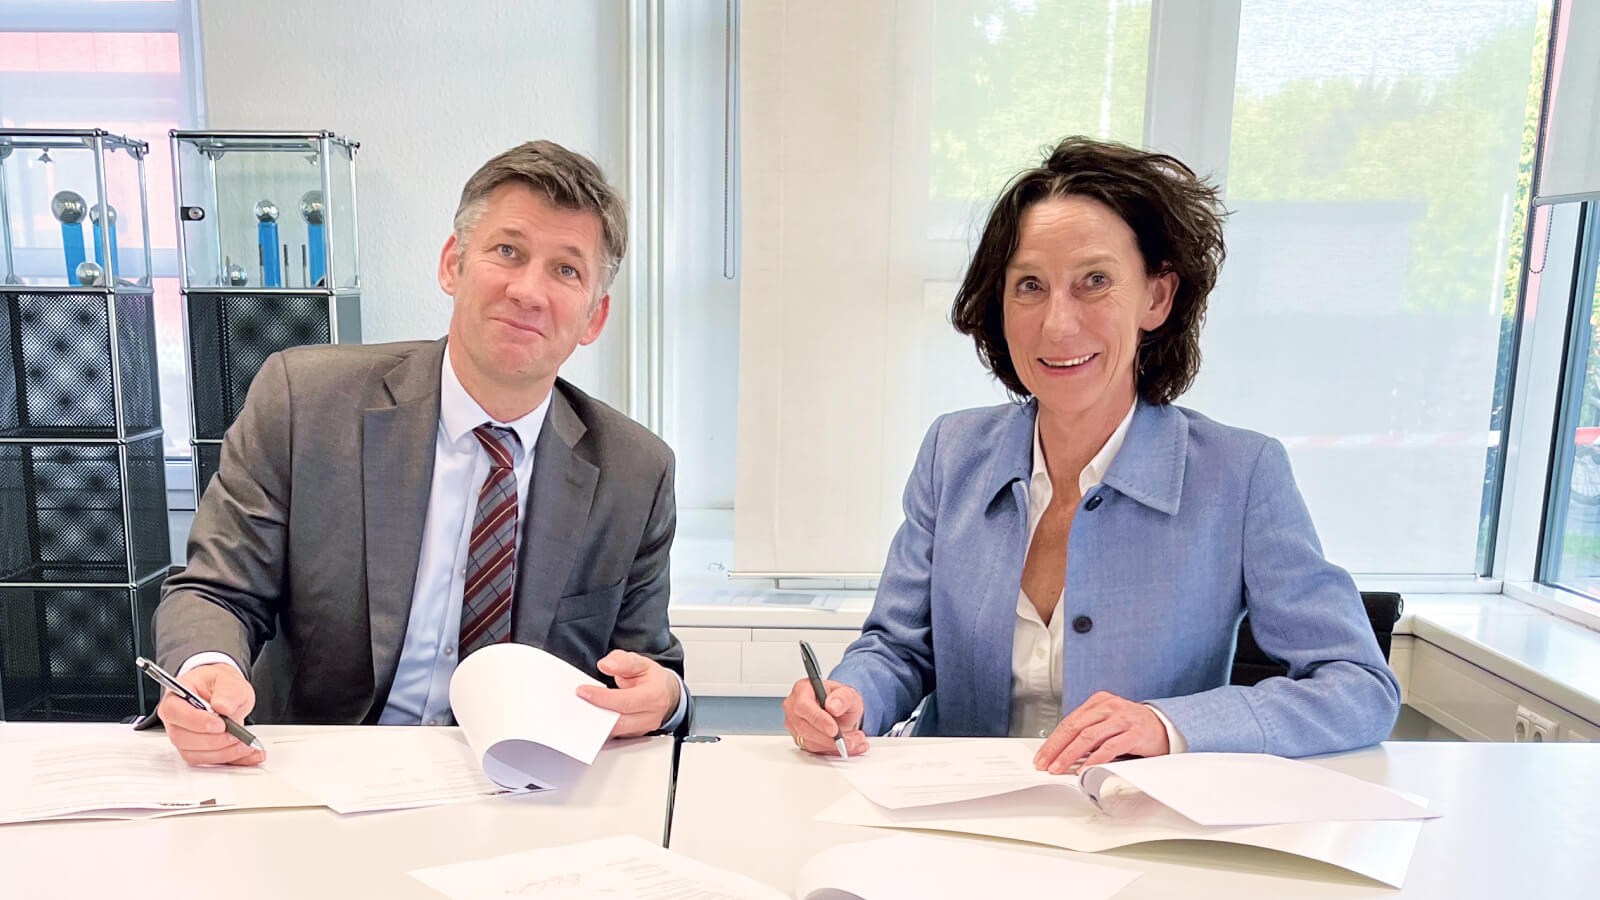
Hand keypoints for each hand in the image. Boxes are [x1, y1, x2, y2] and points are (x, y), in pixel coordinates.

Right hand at [158, 663, 263, 766]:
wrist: (225, 694)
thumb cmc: (219, 684)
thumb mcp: (229, 680)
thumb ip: (228, 691)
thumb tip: (222, 706)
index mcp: (176, 697)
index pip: (174, 712)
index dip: (196, 721)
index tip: (219, 724)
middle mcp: (176, 720)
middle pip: (183, 738)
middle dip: (213, 740)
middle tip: (236, 735)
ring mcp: (184, 738)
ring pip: (194, 754)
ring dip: (223, 752)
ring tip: (246, 744)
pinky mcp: (197, 751)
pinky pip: (209, 762)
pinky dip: (231, 759)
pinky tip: (250, 755)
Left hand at [575, 650, 681, 737]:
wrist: (667, 693)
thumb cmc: (653, 679)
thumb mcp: (640, 662)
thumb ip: (622, 661)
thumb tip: (605, 665)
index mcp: (654, 695)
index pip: (624, 701)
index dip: (601, 697)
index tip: (582, 691)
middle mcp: (650, 716)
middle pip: (619, 721)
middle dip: (595, 712)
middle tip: (578, 702)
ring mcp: (643, 728)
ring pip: (615, 731)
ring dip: (596, 722)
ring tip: (581, 710)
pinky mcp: (634, 735)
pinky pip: (615, 734)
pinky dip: (601, 726)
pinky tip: (591, 717)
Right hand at [782, 678, 868, 756]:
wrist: (841, 711)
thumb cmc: (840, 699)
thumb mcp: (849, 694)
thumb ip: (843, 697)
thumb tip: (833, 706)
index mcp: (802, 689)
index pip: (803, 706)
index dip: (818, 719)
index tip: (834, 729)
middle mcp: (794, 707)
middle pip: (805, 727)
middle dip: (830, 738)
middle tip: (851, 740)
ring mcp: (794, 725)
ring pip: (810, 742)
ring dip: (834, 746)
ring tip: (855, 742)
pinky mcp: (799, 739)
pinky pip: (814, 750)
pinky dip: (833, 750)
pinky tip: (849, 747)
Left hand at [1033, 691, 1169, 773]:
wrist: (1166, 726)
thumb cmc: (1133, 726)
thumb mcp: (1108, 722)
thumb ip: (1089, 731)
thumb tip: (1062, 751)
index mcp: (1099, 702)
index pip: (1069, 721)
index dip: (1052, 740)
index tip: (1042, 756)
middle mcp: (1109, 707)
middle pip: (1074, 727)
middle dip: (1056, 747)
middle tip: (1045, 763)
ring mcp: (1122, 719)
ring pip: (1088, 736)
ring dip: (1070, 754)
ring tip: (1059, 768)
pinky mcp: (1135, 733)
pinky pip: (1110, 747)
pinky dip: (1095, 759)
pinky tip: (1085, 769)